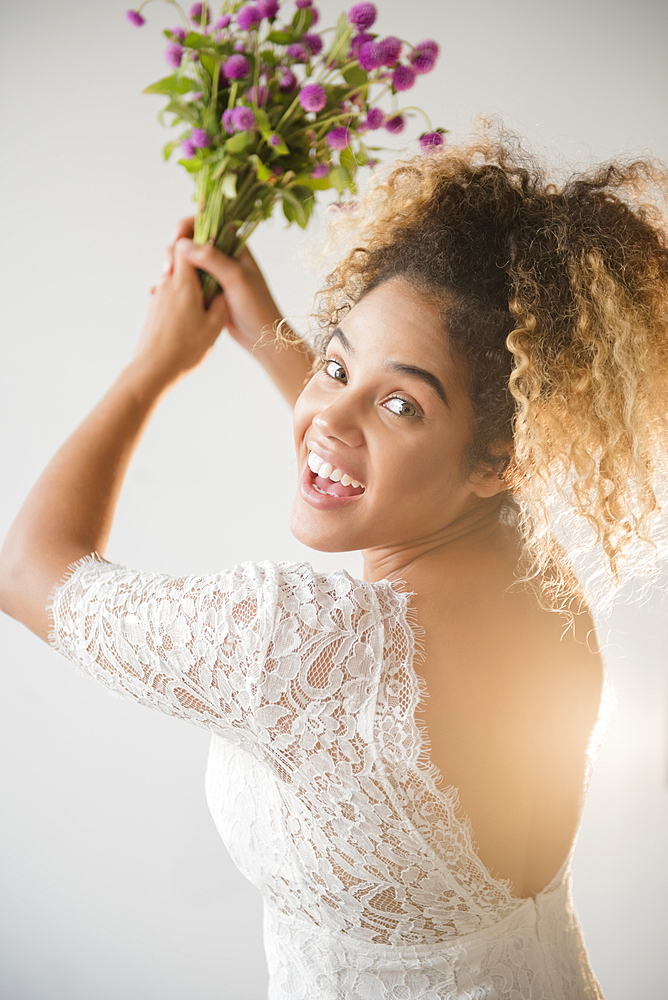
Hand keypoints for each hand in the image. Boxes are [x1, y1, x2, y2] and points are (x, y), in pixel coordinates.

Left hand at [136, 233, 229, 381]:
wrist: (153, 370)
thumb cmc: (185, 349)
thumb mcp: (214, 325)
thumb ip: (220, 301)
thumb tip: (221, 289)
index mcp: (183, 283)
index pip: (185, 244)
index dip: (196, 233)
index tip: (209, 233)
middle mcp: (167, 285)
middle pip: (177, 256)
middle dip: (194, 254)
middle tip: (211, 261)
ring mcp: (159, 297)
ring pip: (175, 276)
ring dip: (190, 277)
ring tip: (207, 293)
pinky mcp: (155, 311)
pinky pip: (171, 292)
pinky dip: (183, 293)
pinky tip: (194, 311)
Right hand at [153, 216, 285, 354]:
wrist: (262, 337)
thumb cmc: (256, 307)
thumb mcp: (236, 279)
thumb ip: (212, 259)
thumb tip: (183, 244)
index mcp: (234, 246)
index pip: (207, 224)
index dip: (187, 227)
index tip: (175, 239)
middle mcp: (223, 256)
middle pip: (191, 242)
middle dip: (175, 250)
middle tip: (169, 267)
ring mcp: (214, 274)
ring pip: (187, 262)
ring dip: (173, 267)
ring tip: (165, 280)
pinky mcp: (208, 290)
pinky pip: (187, 281)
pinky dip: (174, 283)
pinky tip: (159, 292)